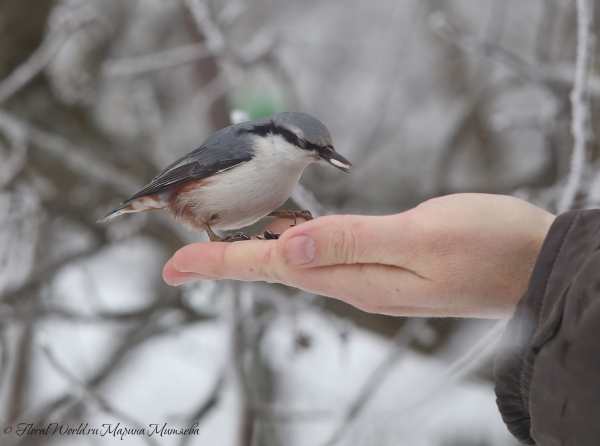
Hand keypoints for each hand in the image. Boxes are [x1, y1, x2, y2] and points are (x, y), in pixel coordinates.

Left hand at [163, 193, 554, 317]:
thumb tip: (291, 245)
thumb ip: (354, 241)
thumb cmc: (487, 247)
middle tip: (183, 258)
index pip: (275, 267)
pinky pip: (327, 256)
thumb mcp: (421, 239)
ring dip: (258, 253)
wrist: (534, 264)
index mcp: (357, 278)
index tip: (175, 265)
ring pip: (300, 263)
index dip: (223, 263)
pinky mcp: (387, 264)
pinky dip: (296, 244)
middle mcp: (356, 283)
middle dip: (228, 260)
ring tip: (219, 247)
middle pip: (278, 269)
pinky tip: (286, 235)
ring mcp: (371, 276)